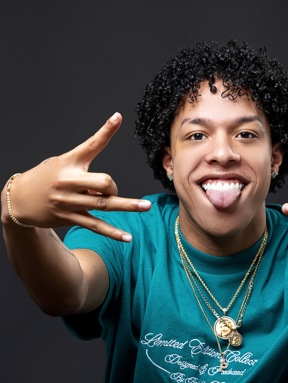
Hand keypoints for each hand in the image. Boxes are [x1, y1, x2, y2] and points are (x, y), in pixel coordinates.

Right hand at [1, 113, 150, 240]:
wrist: (19, 200)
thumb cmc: (46, 177)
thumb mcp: (62, 162)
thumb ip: (85, 168)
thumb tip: (109, 183)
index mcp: (69, 164)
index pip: (91, 145)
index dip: (105, 131)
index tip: (117, 117)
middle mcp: (69, 183)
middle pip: (102, 182)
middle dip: (112, 186)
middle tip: (111, 189)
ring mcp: (70, 202)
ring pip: (103, 205)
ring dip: (127, 206)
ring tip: (146, 206)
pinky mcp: (71, 218)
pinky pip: (96, 226)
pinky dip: (113, 232)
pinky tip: (128, 238)